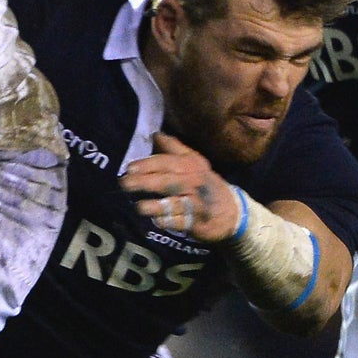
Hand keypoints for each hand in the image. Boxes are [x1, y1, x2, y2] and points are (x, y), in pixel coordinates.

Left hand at [120, 132, 243, 241]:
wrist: (233, 212)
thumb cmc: (206, 184)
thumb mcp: (196, 163)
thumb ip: (175, 149)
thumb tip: (155, 134)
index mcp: (191, 166)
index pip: (168, 163)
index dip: (148, 165)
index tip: (129, 168)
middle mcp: (194, 183)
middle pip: (167, 182)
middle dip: (145, 182)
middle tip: (124, 184)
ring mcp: (196, 204)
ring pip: (174, 203)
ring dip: (156, 205)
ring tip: (139, 207)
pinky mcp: (197, 223)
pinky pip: (182, 222)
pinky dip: (170, 222)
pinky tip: (157, 221)